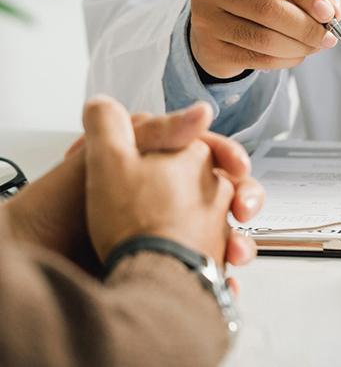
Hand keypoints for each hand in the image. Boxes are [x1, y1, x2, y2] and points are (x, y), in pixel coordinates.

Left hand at [6, 102, 261, 269]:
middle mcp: (170, 195)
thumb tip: (202, 110)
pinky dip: (224, 275)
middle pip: (226, 190)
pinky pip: (210, 268)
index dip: (228, 156)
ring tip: (236, 252)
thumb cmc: (72, 208)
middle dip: (246, 198)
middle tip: (244, 210)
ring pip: (226, 230)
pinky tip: (227, 277)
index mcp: (160, 164)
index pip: (209, 152)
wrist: (48, 259)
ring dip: (240, 241)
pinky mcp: (172, 265)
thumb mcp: (110, 156)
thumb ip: (155, 128)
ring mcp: (173, 230)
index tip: (237, 167)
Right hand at [189, 0, 340, 77]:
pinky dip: (285, 60)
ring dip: (299, 46)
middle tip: (327, 36)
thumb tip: (333, 6)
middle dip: (307, 26)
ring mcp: (207, 19)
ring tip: (314, 46)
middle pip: (270, 8)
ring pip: (264, 38)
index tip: (327, 11)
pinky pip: (258, 59)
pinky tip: (295, 54)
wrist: (218, 25)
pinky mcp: (211, 49)